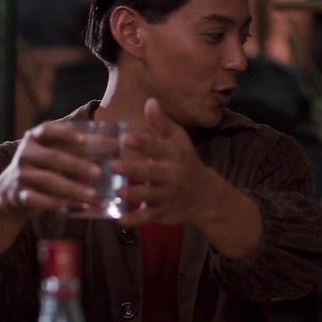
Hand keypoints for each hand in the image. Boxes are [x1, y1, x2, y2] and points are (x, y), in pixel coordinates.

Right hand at [0, 120, 102, 217]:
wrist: (10, 191)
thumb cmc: (44, 168)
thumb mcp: (55, 153)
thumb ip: (78, 149)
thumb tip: (117, 147)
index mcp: (36, 138)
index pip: (49, 130)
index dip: (66, 133)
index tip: (84, 140)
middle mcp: (26, 153)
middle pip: (53, 157)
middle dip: (78, 165)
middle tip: (99, 173)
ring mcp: (20, 174)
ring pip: (47, 180)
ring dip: (72, 188)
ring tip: (93, 196)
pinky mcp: (17, 194)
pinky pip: (36, 199)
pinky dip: (53, 203)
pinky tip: (70, 207)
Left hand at [112, 98, 223, 227]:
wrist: (206, 196)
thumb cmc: (187, 162)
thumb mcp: (179, 141)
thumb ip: (162, 124)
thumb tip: (150, 101)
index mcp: (174, 155)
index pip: (158, 147)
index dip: (143, 143)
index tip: (126, 138)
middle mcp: (172, 175)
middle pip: (152, 172)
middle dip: (134, 170)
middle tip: (114, 166)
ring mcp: (168, 196)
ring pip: (150, 196)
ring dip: (134, 195)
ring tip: (117, 192)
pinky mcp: (164, 213)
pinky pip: (149, 217)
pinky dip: (136, 220)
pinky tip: (120, 219)